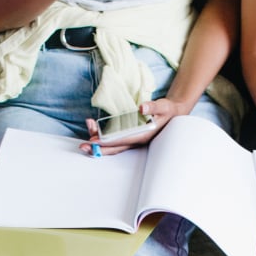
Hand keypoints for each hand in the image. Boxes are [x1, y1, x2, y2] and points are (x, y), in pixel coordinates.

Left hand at [77, 98, 195, 155]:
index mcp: (143, 136)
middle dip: (98, 148)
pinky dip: (102, 133)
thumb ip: (153, 106)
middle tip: (82, 146)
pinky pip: (113, 138)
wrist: (172, 113)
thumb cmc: (167, 110)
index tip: (94, 141)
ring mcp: (132, 139)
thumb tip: (142, 108)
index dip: (108, 141)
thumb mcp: (163, 106)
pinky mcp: (129, 135)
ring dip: (98, 138)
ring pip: (112, 143)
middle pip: (114, 147)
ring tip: (88, 126)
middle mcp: (136, 140)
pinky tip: (94, 126)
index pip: (122, 141)